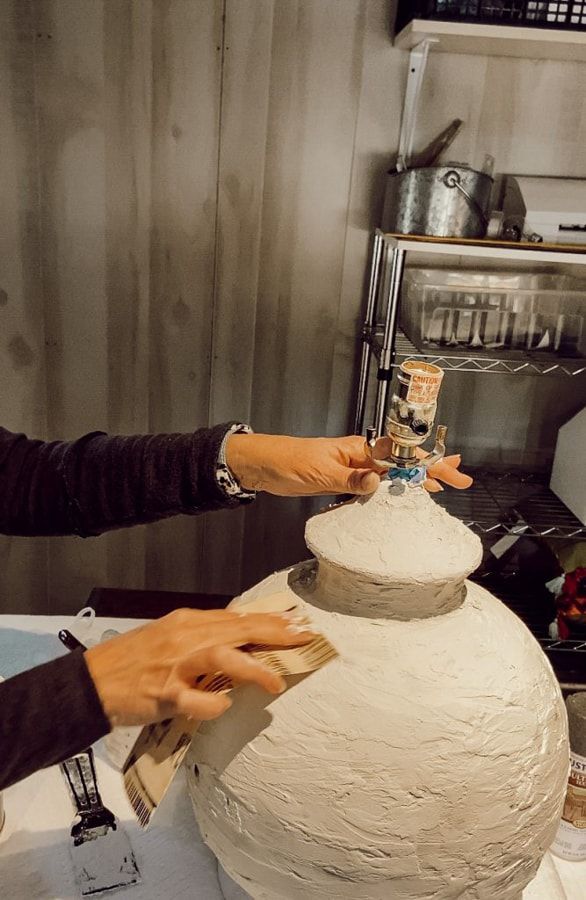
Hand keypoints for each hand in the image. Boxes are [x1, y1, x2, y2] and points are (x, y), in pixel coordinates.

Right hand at [84, 608, 314, 726]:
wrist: (91, 682)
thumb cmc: (132, 662)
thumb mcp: (170, 638)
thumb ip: (203, 639)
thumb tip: (239, 640)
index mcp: (188, 623)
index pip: (238, 618)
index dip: (270, 622)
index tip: (297, 623)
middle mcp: (185, 637)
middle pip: (238, 630)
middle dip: (274, 634)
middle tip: (303, 638)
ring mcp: (175, 665)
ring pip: (221, 657)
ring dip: (252, 668)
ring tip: (276, 681)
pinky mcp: (163, 693)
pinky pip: (195, 700)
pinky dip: (211, 705)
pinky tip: (223, 708)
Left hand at [226, 433, 471, 496]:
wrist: (265, 466)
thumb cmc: (290, 462)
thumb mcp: (321, 473)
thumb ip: (351, 479)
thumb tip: (378, 482)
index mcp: (360, 449)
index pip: (401, 455)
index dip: (427, 463)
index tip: (449, 469)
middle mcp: (362, 457)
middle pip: (405, 464)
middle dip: (432, 470)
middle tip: (461, 480)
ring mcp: (355, 469)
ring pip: (394, 475)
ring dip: (417, 481)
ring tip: (442, 487)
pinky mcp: (345, 481)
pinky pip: (377, 486)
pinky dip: (395, 490)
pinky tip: (404, 495)